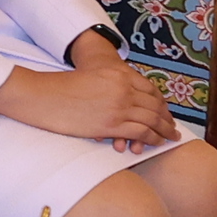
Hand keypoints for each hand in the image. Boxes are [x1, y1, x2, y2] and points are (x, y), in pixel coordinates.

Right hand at [0, 53, 174, 150]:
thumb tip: (124, 101)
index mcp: (119, 74)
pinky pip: (142, 132)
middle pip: (154, 105)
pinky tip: (157, 142)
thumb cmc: (61, 89)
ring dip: (164, 130)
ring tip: (171, 137)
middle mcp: (123, 88)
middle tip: (173, 127)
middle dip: (166, 118)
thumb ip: (111, 86)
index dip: (161, 103)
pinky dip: (153, 138)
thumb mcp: (92, 79)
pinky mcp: (112, 124)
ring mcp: (119, 106)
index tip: (165, 112)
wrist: (43, 96)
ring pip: (152, 119)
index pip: (150, 90)